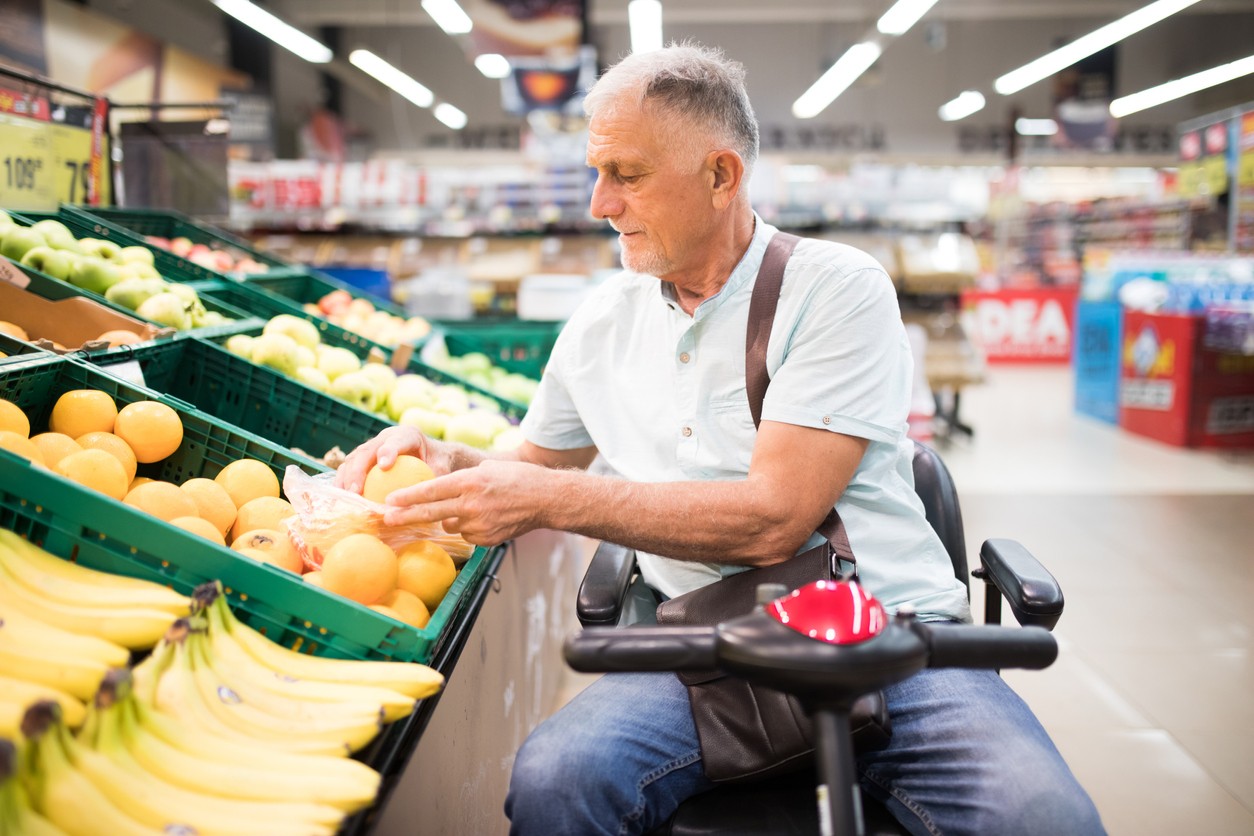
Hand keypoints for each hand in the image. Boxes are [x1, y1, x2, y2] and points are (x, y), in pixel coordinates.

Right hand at [335, 425, 440, 493]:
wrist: (431, 455)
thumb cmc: (438, 463)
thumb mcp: (442, 469)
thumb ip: (435, 480)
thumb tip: (424, 501)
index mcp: (409, 435)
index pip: (397, 441)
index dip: (388, 451)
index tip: (384, 466)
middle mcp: (387, 437)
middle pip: (368, 450)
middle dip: (359, 470)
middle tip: (356, 490)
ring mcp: (373, 446)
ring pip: (354, 458)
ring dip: (346, 477)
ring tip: (347, 496)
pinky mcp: (364, 458)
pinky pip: (349, 468)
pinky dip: (343, 481)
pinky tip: (342, 498)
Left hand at [381, 460, 548, 545]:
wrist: (546, 499)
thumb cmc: (517, 478)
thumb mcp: (487, 469)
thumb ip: (462, 481)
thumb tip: (440, 493)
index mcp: (470, 481)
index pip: (432, 490)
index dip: (409, 496)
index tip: (390, 500)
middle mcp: (472, 504)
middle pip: (431, 513)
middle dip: (406, 516)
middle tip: (386, 519)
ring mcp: (479, 524)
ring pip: (450, 524)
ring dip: (450, 518)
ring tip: (473, 508)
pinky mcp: (486, 539)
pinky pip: (466, 534)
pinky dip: (469, 527)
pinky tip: (486, 518)